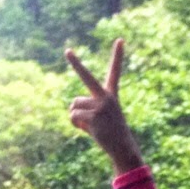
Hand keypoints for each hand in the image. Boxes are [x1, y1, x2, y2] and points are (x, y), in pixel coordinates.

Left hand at [67, 39, 143, 175]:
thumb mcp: (100, 119)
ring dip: (76, 116)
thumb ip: (87, 110)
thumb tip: (72, 112)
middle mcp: (106, 96)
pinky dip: (75, 124)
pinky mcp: (94, 117)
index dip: (118, 55)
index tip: (120, 39)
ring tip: (90, 125)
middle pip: (86, 76)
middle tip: (67, 50)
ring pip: (74, 105)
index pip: (115, 71)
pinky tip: (87, 130)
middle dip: (75, 63)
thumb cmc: (110, 134)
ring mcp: (100, 105)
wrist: (122, 148)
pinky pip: (74, 116)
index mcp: (111, 94)